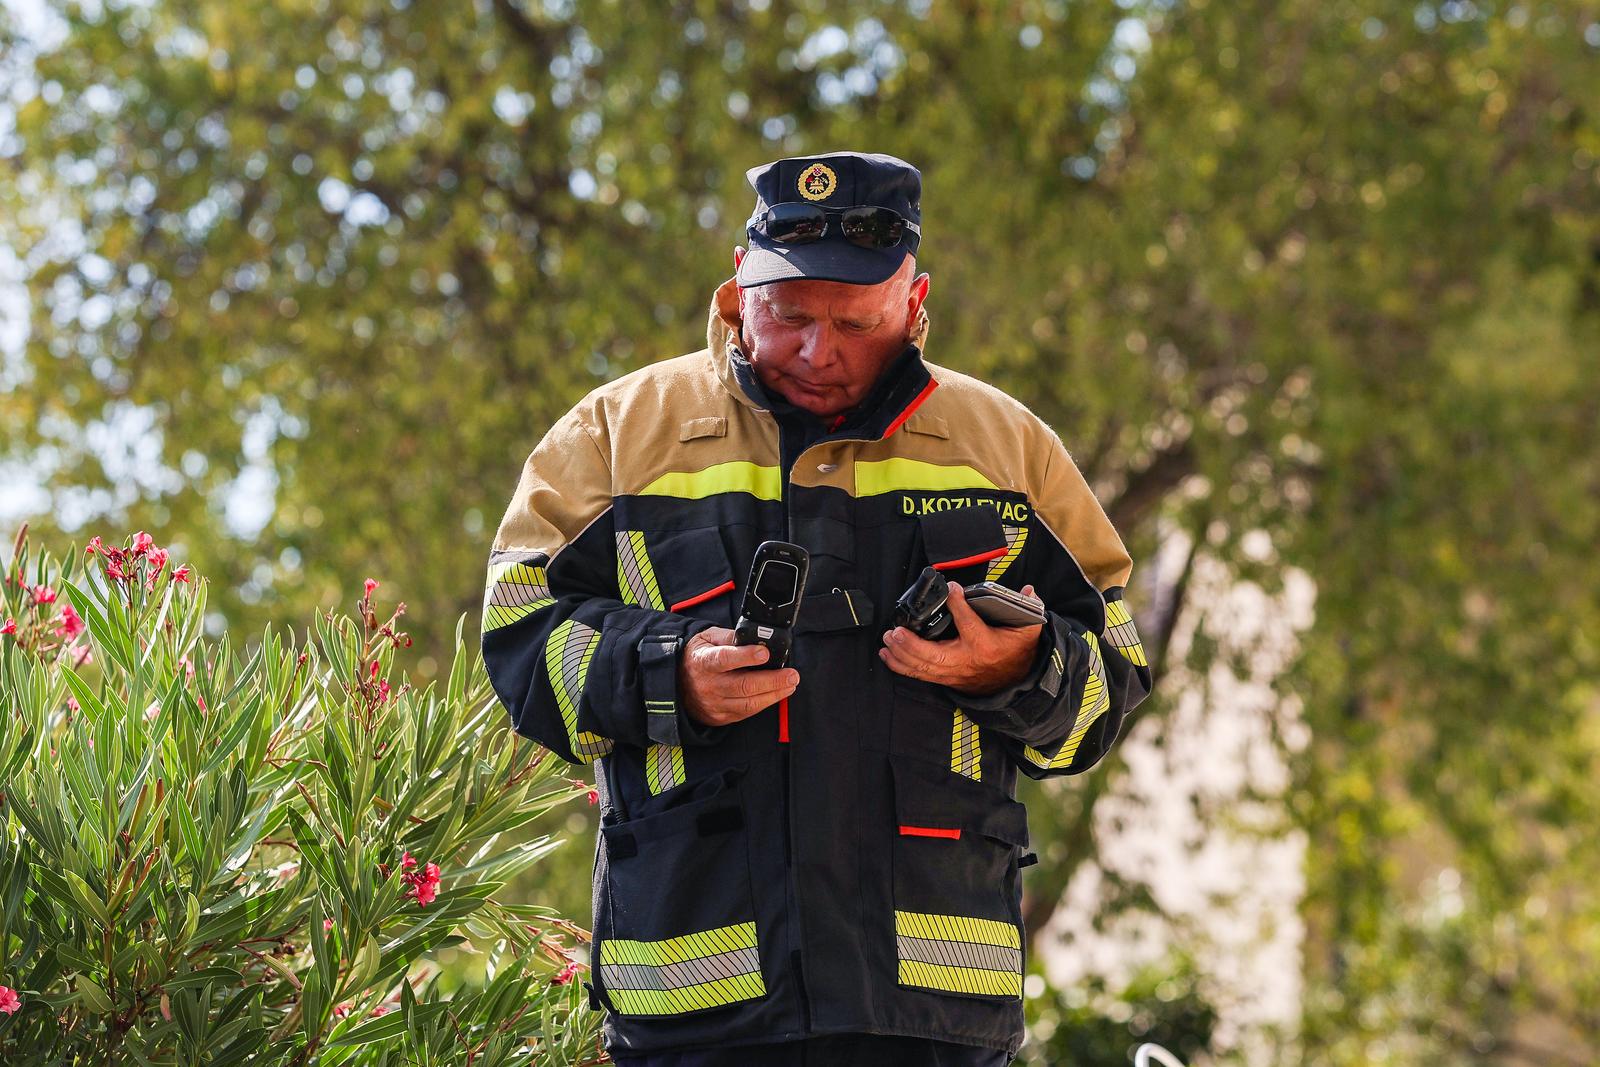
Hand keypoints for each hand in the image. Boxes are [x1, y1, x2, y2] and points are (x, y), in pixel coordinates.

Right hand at [680, 626, 800, 726]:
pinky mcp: (720, 717)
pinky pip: (746, 712)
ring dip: (774, 694)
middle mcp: (708, 685)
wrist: (676, 684)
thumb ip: (730, 637)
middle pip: (743, 685)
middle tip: (792, 675)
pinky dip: (764, 703)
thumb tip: (754, 637)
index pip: (724, 659)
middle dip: (772, 680)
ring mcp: (714, 704)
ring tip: (790, 684)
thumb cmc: (698, 657)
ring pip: (748, 703)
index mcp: (703, 661)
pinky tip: (776, 694)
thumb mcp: (707, 638)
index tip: (764, 653)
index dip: (745, 656)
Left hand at [879, 582, 1043, 696]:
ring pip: (923, 667)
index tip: (950, 588)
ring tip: (888, 638)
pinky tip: (886, 653)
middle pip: (934, 656)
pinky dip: (901, 665)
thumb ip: (1029, 608)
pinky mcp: (945, 678)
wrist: (1017, 682)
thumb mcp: (1029, 629)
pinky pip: (920, 674)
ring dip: (902, 654)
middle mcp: (966, 661)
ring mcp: (954, 672)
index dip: (958, 604)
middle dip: (912, 644)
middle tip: (895, 630)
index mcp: (986, 645)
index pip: (968, 623)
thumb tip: (1028, 590)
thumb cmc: (1018, 652)